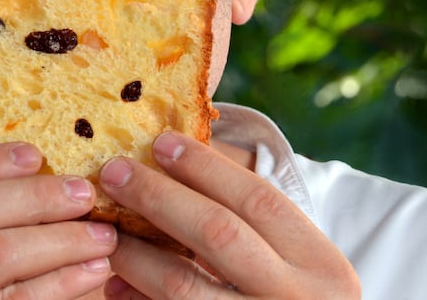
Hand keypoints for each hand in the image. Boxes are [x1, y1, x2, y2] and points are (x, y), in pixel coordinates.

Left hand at [99, 132, 360, 298]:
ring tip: (105, 230)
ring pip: (182, 284)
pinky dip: (137, 299)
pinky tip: (115, 285)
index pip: (258, 200)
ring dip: (135, 253)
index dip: (206, 167)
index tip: (161, 142)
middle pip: (217, 233)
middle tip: (114, 172)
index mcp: (321, 266)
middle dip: (158, 197)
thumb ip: (249, 226)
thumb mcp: (295, 267)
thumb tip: (170, 168)